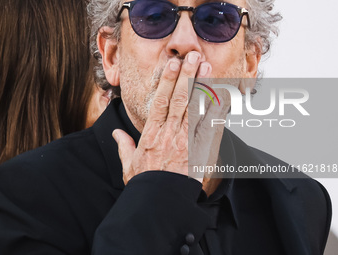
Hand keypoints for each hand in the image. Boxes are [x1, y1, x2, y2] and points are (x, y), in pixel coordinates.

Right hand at [113, 51, 229, 186]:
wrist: (161, 201)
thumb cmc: (146, 183)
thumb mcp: (128, 164)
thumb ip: (123, 145)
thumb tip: (115, 132)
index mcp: (151, 134)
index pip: (160, 102)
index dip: (166, 81)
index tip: (171, 65)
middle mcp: (169, 133)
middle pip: (178, 99)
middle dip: (185, 76)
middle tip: (192, 57)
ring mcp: (185, 141)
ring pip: (194, 108)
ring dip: (201, 86)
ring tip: (206, 67)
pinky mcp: (200, 150)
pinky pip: (210, 127)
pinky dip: (217, 110)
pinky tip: (223, 95)